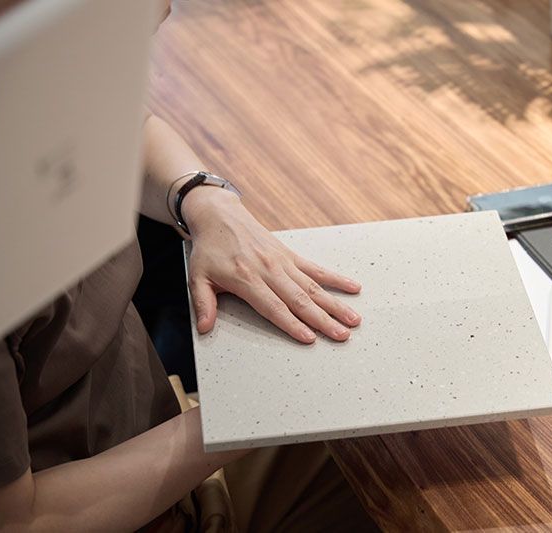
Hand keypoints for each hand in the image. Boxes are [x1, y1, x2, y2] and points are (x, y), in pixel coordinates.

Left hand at [182, 187, 361, 342]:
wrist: (219, 215)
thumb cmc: (209, 248)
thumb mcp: (198, 276)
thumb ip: (203, 304)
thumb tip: (204, 328)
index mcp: (247, 279)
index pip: (273, 307)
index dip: (292, 324)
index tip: (310, 338)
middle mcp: (269, 270)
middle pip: (300, 300)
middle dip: (323, 320)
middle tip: (342, 335)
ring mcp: (283, 262)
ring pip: (313, 287)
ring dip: (335, 304)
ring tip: (353, 319)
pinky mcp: (290, 255)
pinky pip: (316, 269)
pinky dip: (336, 279)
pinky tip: (353, 287)